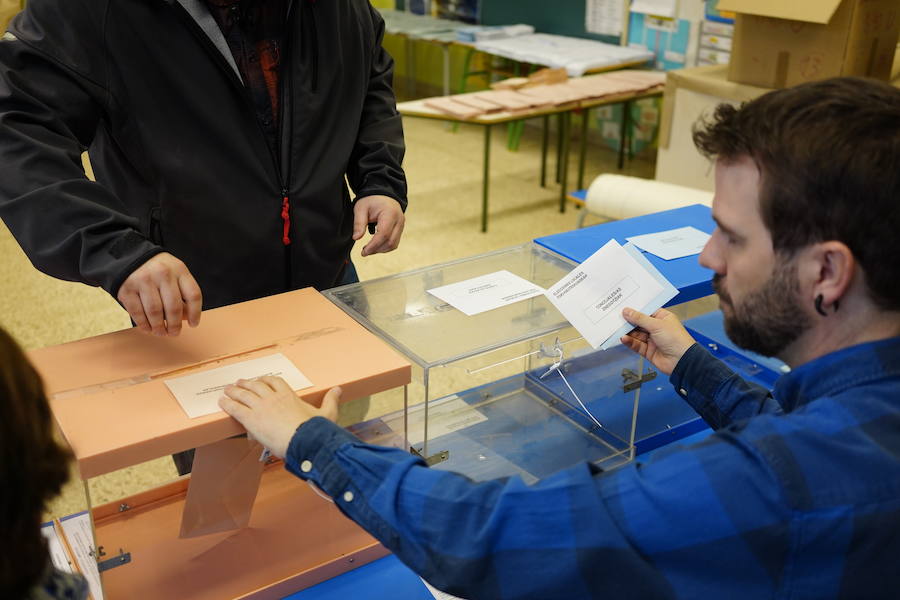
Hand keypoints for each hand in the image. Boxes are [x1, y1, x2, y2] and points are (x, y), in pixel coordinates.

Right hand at [117, 252, 201, 335]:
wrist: (131, 256)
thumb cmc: (159, 271)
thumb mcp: (175, 275)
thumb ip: (183, 294)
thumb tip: (186, 318)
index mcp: (179, 269)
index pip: (193, 295)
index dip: (195, 313)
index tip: (193, 324)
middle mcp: (162, 273)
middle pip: (174, 307)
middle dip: (175, 325)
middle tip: (174, 333)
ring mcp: (143, 280)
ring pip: (155, 312)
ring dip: (159, 327)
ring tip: (161, 333)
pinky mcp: (127, 288)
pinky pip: (137, 312)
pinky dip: (144, 324)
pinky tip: (148, 328)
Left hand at [219, 377, 339, 458]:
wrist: (303, 441)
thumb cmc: (315, 430)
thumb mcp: (327, 413)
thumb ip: (331, 400)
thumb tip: (339, 389)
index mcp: (289, 396)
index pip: (275, 381)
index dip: (265, 379)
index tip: (260, 379)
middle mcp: (273, 398)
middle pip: (256, 385)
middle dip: (246, 383)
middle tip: (239, 383)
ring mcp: (261, 407)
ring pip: (243, 394)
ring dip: (234, 391)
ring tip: (227, 390)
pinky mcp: (251, 419)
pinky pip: (235, 408)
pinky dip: (227, 404)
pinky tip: (221, 402)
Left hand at [352, 195, 404, 255]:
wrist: (382, 193)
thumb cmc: (370, 200)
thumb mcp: (361, 208)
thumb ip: (359, 223)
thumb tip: (356, 238)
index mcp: (390, 214)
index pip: (383, 234)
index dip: (373, 246)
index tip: (363, 252)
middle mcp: (399, 220)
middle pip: (391, 242)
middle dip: (377, 250)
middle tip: (364, 252)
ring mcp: (401, 224)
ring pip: (394, 244)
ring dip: (381, 250)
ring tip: (369, 249)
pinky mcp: (400, 228)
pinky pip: (395, 241)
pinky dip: (385, 246)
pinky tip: (375, 245)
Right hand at [620, 307, 695, 375]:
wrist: (682, 361)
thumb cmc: (676, 339)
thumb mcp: (656, 325)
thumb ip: (639, 318)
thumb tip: (627, 311)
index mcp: (662, 318)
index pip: (646, 312)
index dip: (635, 310)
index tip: (623, 307)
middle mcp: (657, 328)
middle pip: (639, 323)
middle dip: (628, 322)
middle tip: (617, 318)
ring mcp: (652, 340)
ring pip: (636, 334)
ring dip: (628, 332)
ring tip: (618, 329)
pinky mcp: (648, 351)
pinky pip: (636, 345)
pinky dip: (630, 341)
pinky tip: (624, 339)